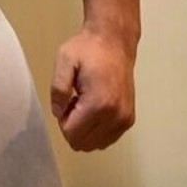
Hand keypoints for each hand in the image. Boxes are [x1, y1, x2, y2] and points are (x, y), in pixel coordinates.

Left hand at [49, 25, 135, 151]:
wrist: (115, 41)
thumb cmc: (89, 49)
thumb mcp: (65, 61)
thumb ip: (57, 89)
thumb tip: (58, 113)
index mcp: (98, 104)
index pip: (72, 134)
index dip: (63, 120)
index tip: (67, 100)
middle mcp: (115, 116)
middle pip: (83, 143)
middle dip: (73, 126)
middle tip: (75, 101)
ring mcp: (124, 120)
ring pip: (95, 145)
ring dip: (85, 129)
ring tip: (85, 103)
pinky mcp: (129, 120)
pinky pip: (107, 140)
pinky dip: (97, 129)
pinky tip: (95, 108)